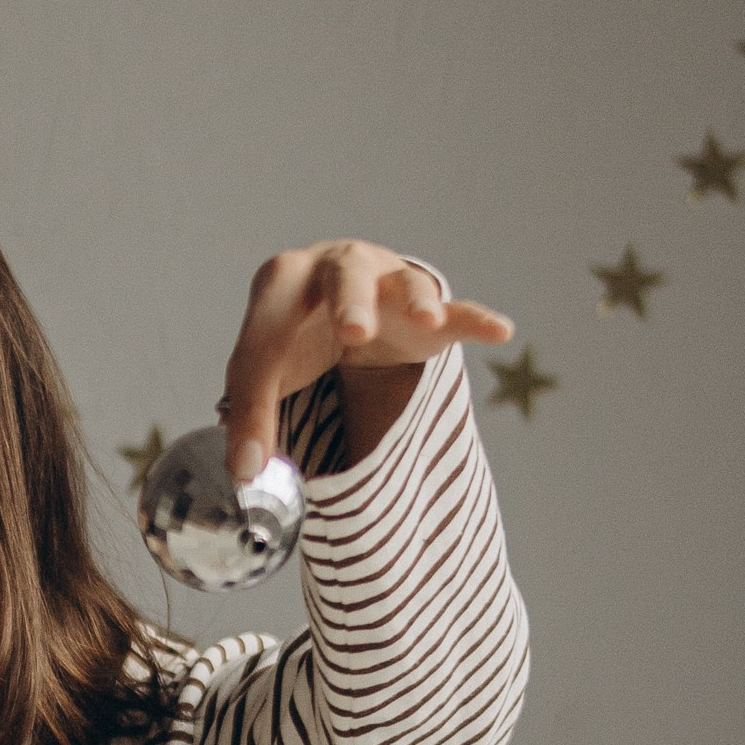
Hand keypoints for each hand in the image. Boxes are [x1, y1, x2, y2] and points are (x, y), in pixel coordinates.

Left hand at [220, 241, 513, 482]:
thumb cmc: (296, 337)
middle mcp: (338, 267)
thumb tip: (244, 476)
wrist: (346, 311)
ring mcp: (389, 283)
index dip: (255, 402)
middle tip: (354, 331)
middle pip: (345, 278)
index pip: (266, 340)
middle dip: (350, 302)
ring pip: (406, 286)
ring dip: (417, 301)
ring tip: (428, 319)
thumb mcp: (265, 374)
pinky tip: (500, 331)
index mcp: (283, 282)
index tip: (254, 460)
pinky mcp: (433, 310)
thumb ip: (251, 418)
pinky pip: (459, 312)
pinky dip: (477, 320)